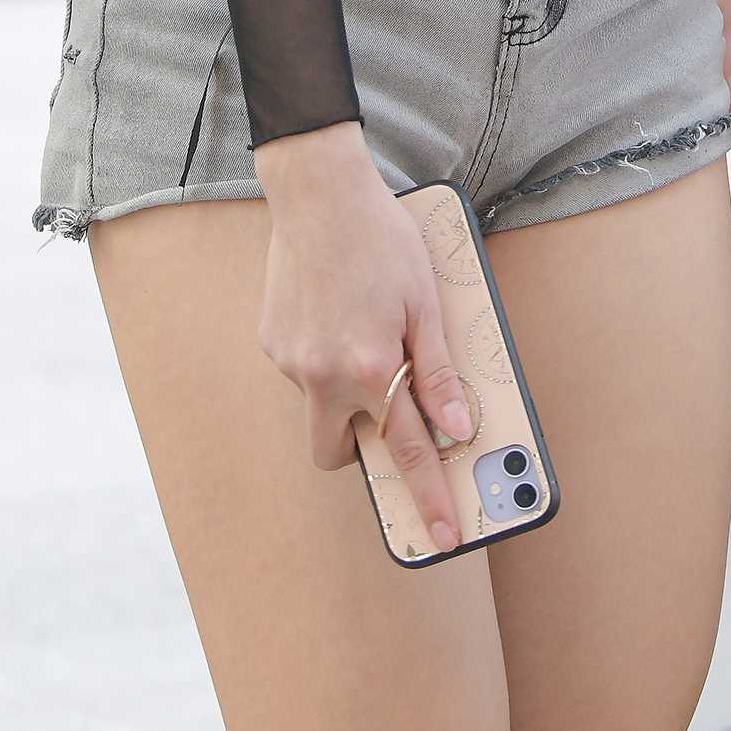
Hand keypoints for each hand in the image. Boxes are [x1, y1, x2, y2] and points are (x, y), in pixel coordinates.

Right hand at [254, 124, 477, 554]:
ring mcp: (292, 361)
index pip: (408, 452)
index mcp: (370, 367)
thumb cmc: (380, 238)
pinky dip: (326, 356)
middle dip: (361, 454)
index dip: (429, 498)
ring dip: (346, 389)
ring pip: (322, 405)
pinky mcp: (273, 342)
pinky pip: (305, 370)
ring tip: (366, 326)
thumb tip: (457, 428)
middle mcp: (323, 375)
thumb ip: (439, 372)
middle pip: (337, 453)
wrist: (317, 191)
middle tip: (387, 420)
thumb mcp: (427, 301)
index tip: (444, 538)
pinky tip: (340, 309)